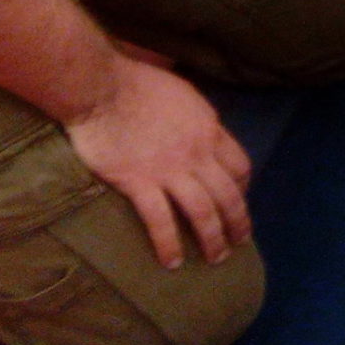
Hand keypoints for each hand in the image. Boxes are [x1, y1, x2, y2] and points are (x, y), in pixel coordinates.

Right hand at [64, 51, 253, 268]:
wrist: (102, 87)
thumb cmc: (137, 82)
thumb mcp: (183, 93)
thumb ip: (196, 116)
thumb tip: (201, 127)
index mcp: (209, 129)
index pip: (239, 166)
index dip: (243, 188)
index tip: (238, 201)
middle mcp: (197, 153)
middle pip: (228, 195)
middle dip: (237, 222)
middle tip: (238, 242)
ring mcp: (169, 170)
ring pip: (203, 212)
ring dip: (213, 239)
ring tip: (215, 258)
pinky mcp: (139, 183)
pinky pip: (161, 221)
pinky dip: (170, 244)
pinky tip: (172, 262)